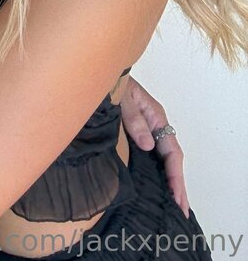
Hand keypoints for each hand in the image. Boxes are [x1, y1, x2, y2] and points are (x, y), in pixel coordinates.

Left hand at [120, 76, 188, 216]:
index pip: (171, 150)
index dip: (175, 175)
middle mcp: (154, 124)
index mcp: (155, 116)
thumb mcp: (122, 98)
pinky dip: (157, 171)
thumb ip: (134, 119)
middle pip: (171, 158)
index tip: (177, 196)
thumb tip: (148, 145)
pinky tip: (155, 184)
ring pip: (162, 157)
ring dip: (169, 180)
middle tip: (182, 210)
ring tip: (174, 204)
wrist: (99, 70)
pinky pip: (151, 154)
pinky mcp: (135, 131)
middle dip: (177, 184)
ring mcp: (146, 128)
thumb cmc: (112, 81)